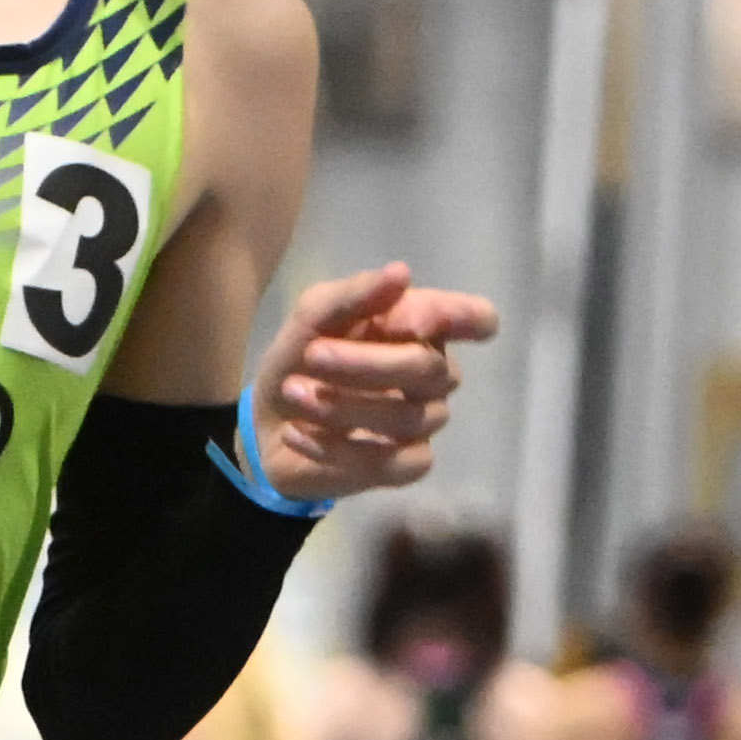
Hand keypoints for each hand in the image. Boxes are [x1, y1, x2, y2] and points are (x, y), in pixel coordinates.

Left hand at [250, 261, 491, 503]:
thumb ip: (355, 295)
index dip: (463, 318)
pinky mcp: (406, 466)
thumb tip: (401, 273)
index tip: (415, 323)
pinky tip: (297, 434)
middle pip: (430, 369)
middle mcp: (433, 374)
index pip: (476, 319)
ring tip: (294, 392)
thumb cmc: (300, 358)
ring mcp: (424, 422)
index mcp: (421, 327)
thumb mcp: (313, 315)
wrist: (264, 423)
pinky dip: (337, 449)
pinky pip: (393, 462)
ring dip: (344, 405)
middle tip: (313, 355)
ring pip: (410, 418)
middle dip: (366, 363)